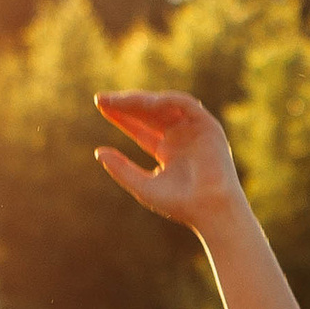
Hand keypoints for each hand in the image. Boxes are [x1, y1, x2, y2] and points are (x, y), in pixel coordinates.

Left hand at [94, 92, 244, 234]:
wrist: (210, 209)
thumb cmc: (180, 204)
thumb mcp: (143, 185)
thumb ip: (121, 170)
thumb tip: (99, 152)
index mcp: (167, 151)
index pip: (140, 128)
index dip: (121, 116)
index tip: (100, 106)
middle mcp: (180, 137)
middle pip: (148, 114)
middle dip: (126, 104)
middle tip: (102, 98)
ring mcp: (194, 130)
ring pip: (165, 106)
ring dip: (142, 101)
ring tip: (120, 100)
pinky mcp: (208, 126)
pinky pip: (187, 104)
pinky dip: (169, 100)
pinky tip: (150, 103)